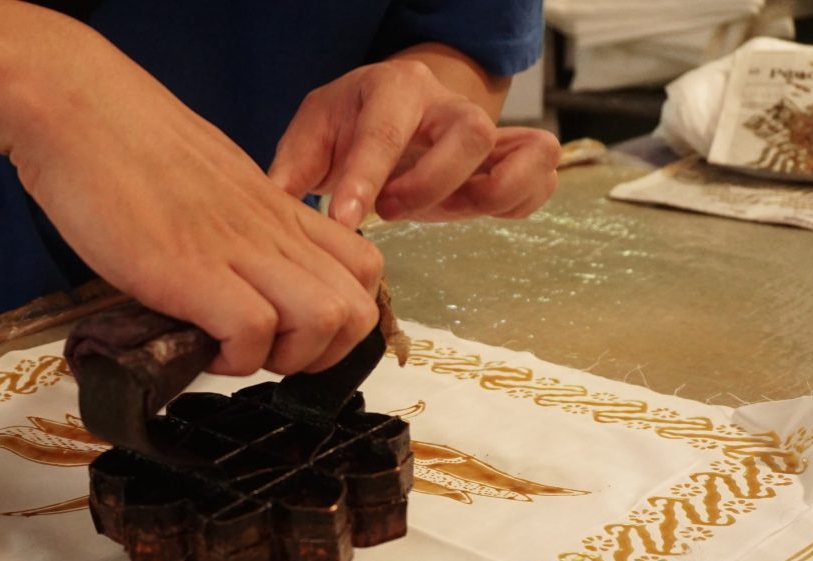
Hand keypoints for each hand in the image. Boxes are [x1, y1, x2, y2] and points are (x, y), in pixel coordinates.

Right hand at [4, 34, 380, 376]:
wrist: (73, 108)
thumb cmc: (124, 144)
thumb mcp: (207, 185)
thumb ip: (233, 229)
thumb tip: (229, 278)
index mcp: (276, 208)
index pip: (363, 269)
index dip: (342, 318)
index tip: (292, 331)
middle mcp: (269, 229)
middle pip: (357, 308)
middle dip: (323, 354)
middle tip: (267, 352)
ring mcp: (233, 248)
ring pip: (326, 320)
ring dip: (287, 358)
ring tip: (236, 351)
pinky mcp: (188, 269)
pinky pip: (253, 332)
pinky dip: (235, 357)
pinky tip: (200, 345)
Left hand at [267, 56, 560, 225]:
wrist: (394, 107)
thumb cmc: (350, 122)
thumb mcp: (313, 133)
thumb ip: (292, 170)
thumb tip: (273, 212)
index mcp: (396, 88)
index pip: (386, 132)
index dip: (366, 179)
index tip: (344, 220)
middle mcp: (450, 103)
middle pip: (471, 134)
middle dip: (430, 184)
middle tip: (387, 212)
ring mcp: (489, 128)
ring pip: (525, 151)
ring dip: (484, 195)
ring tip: (437, 215)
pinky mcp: (510, 156)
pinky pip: (539, 177)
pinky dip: (517, 201)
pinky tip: (472, 212)